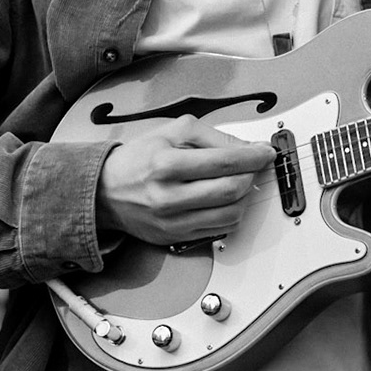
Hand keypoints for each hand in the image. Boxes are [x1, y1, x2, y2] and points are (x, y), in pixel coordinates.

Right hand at [97, 115, 278, 245]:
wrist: (105, 191)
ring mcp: (173, 222)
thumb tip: (247, 148)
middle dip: (251, 175)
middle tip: (254, 165)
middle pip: (231, 190)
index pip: (225, 162)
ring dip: (244, 196)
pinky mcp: (176, 238)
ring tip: (239, 181)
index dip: (253, 157)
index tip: (266, 152)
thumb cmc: (138, 159)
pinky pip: (219, 230)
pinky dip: (231, 213)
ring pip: (230, 214)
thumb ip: (213, 136)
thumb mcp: (172, 132)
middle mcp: (169, 197)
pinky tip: (225, 198)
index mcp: (166, 165)